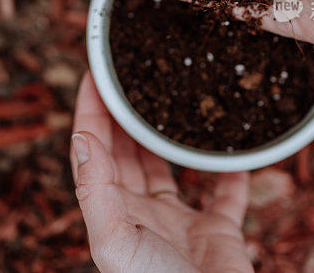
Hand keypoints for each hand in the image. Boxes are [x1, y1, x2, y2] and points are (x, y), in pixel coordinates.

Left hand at [70, 73, 252, 272]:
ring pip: (170, 167)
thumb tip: (80, 138)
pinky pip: (225, 193)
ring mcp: (178, 222)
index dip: (91, 111)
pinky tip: (233, 147)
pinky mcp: (217, 232)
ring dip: (166, 136)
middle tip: (131, 75)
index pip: (94, 150)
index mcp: (112, 212)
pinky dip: (230, 171)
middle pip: (127, 153)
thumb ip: (96, 190)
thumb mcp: (115, 240)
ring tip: (170, 98)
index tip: (94, 74)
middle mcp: (140, 213)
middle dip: (125, 115)